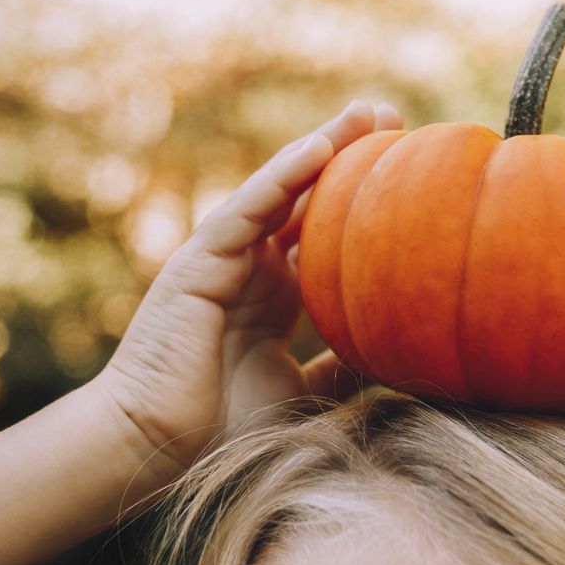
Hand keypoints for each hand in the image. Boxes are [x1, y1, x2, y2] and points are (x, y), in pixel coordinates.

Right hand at [94, 99, 400, 489]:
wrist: (154, 450)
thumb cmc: (220, 429)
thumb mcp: (305, 392)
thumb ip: (341, 368)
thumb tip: (399, 358)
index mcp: (275, 294)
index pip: (323, 231)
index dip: (361, 199)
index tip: (410, 169)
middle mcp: (251, 268)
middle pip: (305, 197)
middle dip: (347, 155)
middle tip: (393, 116)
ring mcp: (223, 260)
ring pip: (277, 191)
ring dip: (321, 147)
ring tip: (365, 113)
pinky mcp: (198, 262)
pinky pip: (244, 211)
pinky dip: (280, 178)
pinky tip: (319, 147)